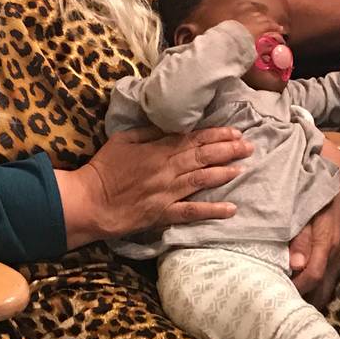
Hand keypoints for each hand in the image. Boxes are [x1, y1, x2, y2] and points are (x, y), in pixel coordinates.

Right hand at [54, 126, 252, 248]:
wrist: (90, 202)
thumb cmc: (104, 168)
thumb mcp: (123, 139)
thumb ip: (148, 131)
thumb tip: (171, 124)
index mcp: (157, 150)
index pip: (192, 139)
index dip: (216, 134)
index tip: (235, 131)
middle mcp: (167, 169)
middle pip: (203, 156)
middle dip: (228, 150)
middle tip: (249, 145)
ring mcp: (167, 193)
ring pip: (202, 179)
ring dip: (225, 173)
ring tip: (243, 167)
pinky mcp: (164, 214)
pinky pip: (192, 212)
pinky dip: (212, 210)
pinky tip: (231, 209)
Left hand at [289, 142, 339, 305]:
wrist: (334, 175)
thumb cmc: (311, 190)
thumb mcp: (303, 209)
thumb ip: (300, 237)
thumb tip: (296, 266)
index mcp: (328, 241)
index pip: (313, 277)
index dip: (296, 290)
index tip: (276, 295)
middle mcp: (338, 252)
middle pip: (323, 290)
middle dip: (303, 301)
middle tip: (279, 303)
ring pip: (328, 286)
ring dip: (310, 295)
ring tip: (286, 298)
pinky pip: (329, 277)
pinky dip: (316, 286)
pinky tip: (300, 287)